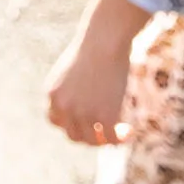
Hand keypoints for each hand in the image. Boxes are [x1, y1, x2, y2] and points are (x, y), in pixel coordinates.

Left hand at [44, 31, 133, 146]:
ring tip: (120, 131)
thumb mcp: (72, 73)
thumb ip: (72, 92)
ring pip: (92, 141)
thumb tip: (82, 110)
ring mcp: (84, 113)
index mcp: (53, 94)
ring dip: (106, 140)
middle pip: (73, 135)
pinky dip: (121, 138)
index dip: (71, 124)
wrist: (104, 42)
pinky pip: (112, 139)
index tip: (85, 122)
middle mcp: (64, 107)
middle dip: (89, 136)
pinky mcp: (105, 117)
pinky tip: (130, 131)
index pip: (55, 121)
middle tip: (105, 131)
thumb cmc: (91, 51)